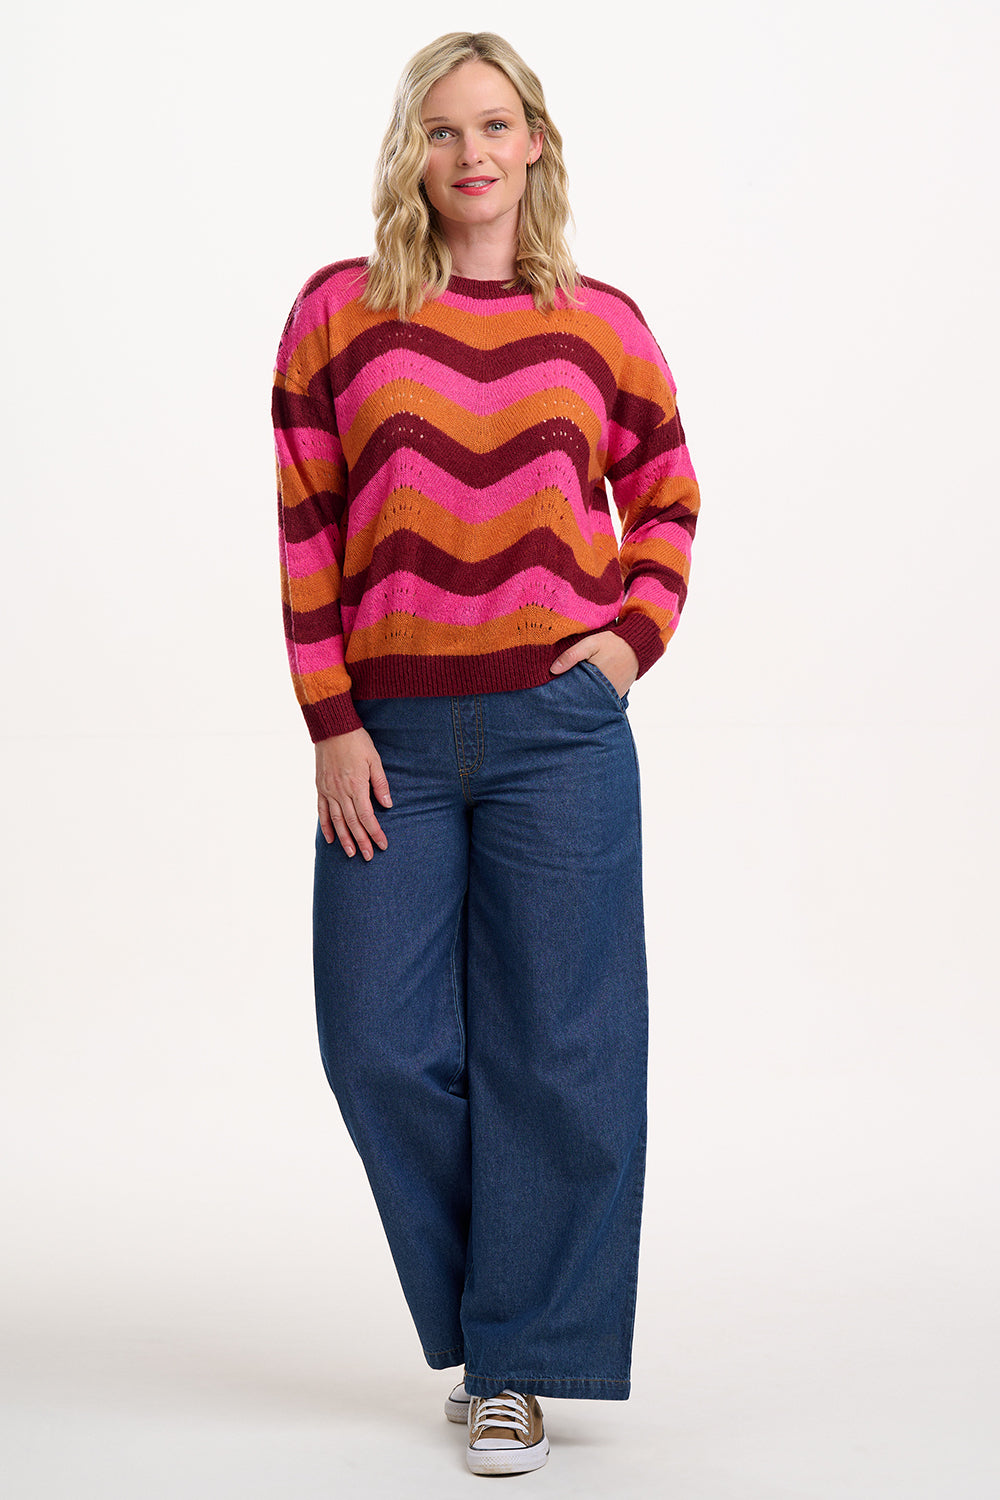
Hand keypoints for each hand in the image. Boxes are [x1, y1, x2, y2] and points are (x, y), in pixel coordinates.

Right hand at [315, 728, 391, 858]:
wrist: (332, 728)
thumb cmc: (357, 742)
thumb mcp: (375, 760)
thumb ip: (381, 784)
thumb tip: (388, 805)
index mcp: (356, 786)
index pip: (367, 816)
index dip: (375, 832)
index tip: (382, 845)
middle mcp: (341, 792)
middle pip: (352, 823)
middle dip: (361, 842)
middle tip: (368, 857)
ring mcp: (328, 791)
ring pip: (337, 821)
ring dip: (344, 839)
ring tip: (350, 854)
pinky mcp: (320, 787)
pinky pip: (322, 811)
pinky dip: (326, 826)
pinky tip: (331, 839)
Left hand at [549, 631, 638, 698]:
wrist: (638, 646)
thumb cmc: (613, 643)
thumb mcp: (590, 644)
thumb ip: (571, 655)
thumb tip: (553, 670)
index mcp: (594, 680)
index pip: (572, 692)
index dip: (562, 692)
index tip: (553, 690)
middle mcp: (604, 692)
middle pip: (581, 699)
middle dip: (571, 696)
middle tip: (560, 693)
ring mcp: (612, 696)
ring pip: (591, 700)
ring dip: (583, 696)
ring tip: (574, 690)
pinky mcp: (617, 696)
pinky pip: (602, 699)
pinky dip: (594, 696)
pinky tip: (587, 689)